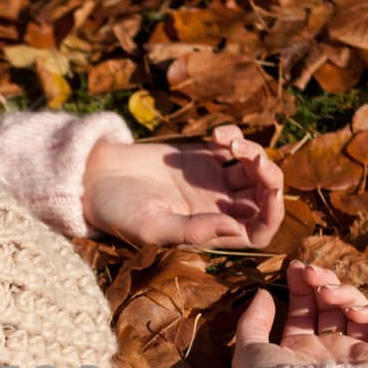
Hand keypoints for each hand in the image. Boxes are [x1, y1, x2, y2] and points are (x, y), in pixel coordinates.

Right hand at [83, 123, 284, 248]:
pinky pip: (234, 146)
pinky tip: (214, 135)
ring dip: (253, 152)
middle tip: (251, 157)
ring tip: (229, 142)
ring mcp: (212, 182)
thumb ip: (194, 230)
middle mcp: (217, 209)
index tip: (267, 190)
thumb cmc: (118, 211)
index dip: (272, 212)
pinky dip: (234, 135)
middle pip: (263, 197)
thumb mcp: (153, 227)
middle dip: (268, 177)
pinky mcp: (202, 157)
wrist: (94, 178)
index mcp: (210, 232)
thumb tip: (236, 227)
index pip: (259, 230)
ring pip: (253, 169)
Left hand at [233, 259, 367, 367]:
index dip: (301, 286)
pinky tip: (353, 311)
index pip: (305, 310)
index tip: (295, 266)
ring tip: (325, 292)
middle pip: (331, 306)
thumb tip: (262, 293)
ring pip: (358, 311)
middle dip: (322, 282)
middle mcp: (327, 352)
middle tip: (310, 271)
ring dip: (344, 292)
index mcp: (299, 351)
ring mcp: (354, 355)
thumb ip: (252, 323)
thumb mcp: (249, 352)